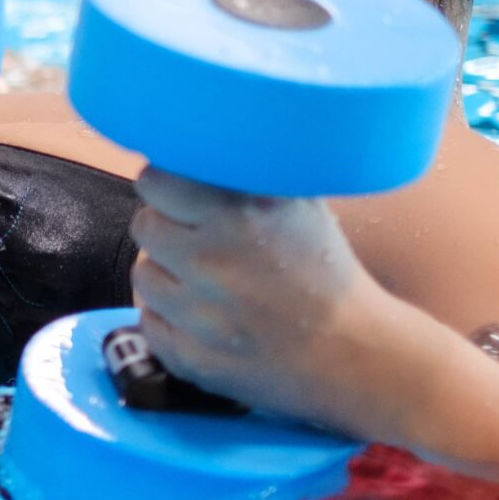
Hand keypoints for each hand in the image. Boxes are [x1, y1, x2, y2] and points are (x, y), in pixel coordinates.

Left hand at [127, 166, 392, 433]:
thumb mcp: (299, 205)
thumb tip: (201, 141)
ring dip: (167, 275)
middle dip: (168, 229)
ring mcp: (198, 315)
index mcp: (239, 216)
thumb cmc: (327, 273)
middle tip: (199, 241)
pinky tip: (207, 316)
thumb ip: (247, 173)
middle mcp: (211, 262)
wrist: (355, 356)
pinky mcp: (190, 357)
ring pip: (143, 276)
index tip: (183, 197)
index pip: (155, 181)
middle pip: (145, 226)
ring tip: (207, 282)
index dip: (168, 187)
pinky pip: (149, 323)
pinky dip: (171, 319)